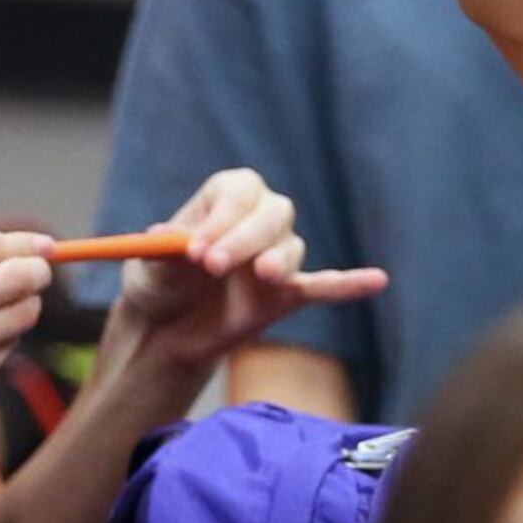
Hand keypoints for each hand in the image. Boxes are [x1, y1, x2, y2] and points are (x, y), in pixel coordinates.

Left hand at [103, 170, 388, 380]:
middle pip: (273, 213)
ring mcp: (276, 257)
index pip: (238, 191)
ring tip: (262, 275)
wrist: (165, 331)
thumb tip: (163, 237)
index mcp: (224, 199)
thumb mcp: (146, 267)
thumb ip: (158, 252)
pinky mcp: (289, 294)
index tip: (195, 248)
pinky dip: (350, 284)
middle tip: (211, 266)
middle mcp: (258, 220)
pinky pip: (325, 286)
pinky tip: (376, 280)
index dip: (222, 216)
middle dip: (244, 237)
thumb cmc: (157, 285)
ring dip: (279, 258)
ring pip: (292, 247)